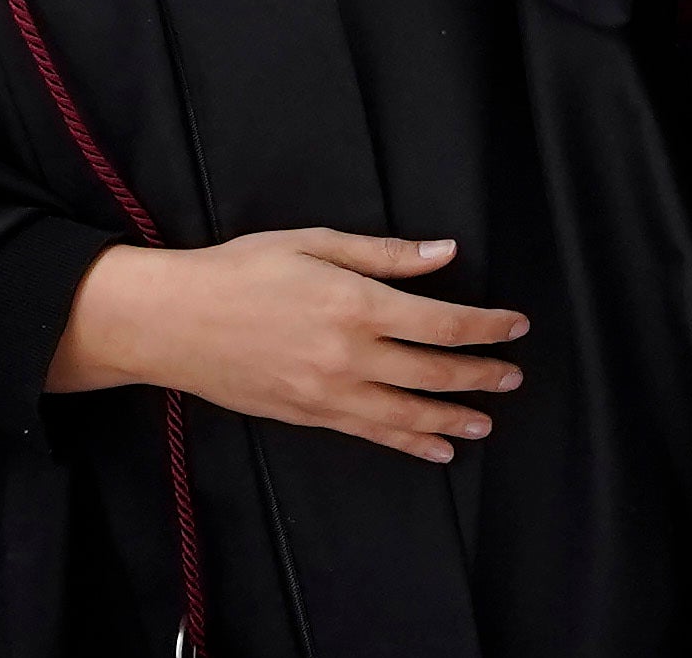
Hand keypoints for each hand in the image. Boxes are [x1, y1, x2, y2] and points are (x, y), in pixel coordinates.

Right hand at [52, 229, 528, 462]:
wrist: (174, 322)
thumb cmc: (240, 270)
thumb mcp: (313, 243)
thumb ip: (384, 254)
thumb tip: (444, 253)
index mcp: (356, 303)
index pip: (442, 321)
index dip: (486, 326)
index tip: (517, 325)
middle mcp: (350, 354)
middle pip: (434, 371)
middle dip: (481, 374)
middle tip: (513, 377)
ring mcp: (330, 393)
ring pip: (409, 413)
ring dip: (455, 417)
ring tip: (487, 421)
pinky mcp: (310, 416)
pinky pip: (373, 434)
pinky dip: (410, 443)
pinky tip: (437, 449)